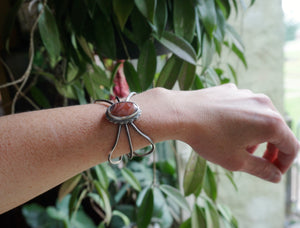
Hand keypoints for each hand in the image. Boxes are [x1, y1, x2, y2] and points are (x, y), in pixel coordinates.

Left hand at [175, 84, 299, 182]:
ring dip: (255, 135)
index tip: (272, 172)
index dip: (284, 163)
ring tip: (238, 147)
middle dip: (270, 149)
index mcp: (271, 122)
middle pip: (277, 130)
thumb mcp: (236, 161)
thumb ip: (261, 169)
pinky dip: (243, 121)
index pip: (291, 146)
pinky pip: (244, 108)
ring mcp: (247, 94)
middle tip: (258, 162)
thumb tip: (275, 176)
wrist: (181, 113)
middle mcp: (263, 104)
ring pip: (260, 118)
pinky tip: (226, 130)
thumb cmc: (208, 138)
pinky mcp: (232, 90)